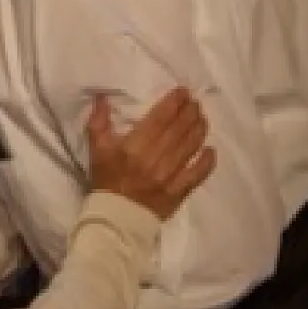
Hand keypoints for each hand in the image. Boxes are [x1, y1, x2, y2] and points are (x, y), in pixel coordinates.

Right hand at [87, 88, 215, 220]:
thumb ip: (99, 122)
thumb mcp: (96, 149)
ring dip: (198, 130)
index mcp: (134, 147)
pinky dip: (206, 162)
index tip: (182, 92)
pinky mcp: (179, 192)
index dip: (173, 103)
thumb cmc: (106, 179)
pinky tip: (211, 150)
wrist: (115, 216)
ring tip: (202, 117)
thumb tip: (102, 96)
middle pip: (177, 130)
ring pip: (189, 148)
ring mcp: (169, 176)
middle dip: (189, 112)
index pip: (159, 119)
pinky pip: (197, 175)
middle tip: (195, 101)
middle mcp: (155, 159)